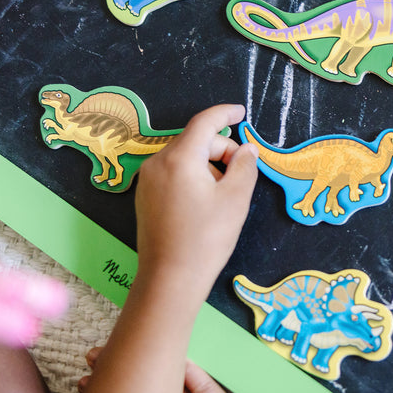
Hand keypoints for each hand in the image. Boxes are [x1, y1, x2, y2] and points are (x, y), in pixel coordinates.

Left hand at [134, 104, 257, 299]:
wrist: (170, 279)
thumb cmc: (205, 239)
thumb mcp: (235, 200)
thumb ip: (244, 166)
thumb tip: (247, 149)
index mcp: (179, 158)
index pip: (204, 122)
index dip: (224, 113)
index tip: (240, 113)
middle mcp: (157, 162)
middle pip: (195, 140)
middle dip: (221, 149)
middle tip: (240, 174)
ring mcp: (147, 179)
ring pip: (184, 157)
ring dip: (207, 165)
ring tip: (221, 195)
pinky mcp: (144, 196)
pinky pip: (172, 172)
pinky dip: (191, 176)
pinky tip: (203, 202)